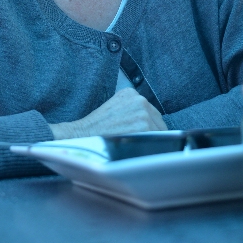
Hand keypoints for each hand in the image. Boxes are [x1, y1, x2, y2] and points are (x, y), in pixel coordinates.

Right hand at [49, 88, 166, 139]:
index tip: (143, 133)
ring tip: (138, 147)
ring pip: (159, 130)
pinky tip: (140, 149)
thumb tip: (149, 123)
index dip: (149, 125)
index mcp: (131, 93)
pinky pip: (157, 138)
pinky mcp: (144, 125)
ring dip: (152, 140)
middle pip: (157, 119)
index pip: (150, 110)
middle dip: (152, 132)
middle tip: (141, 142)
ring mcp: (143, 111)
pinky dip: (151, 145)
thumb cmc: (97, 126)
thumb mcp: (114, 108)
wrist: (83, 134)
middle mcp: (139, 99)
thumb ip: (130, 110)